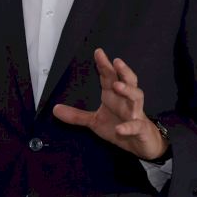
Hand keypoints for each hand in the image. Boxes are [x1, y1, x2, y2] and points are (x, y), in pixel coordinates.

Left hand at [52, 49, 166, 160]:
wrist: (141, 144)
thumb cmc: (120, 127)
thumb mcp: (94, 122)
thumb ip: (76, 115)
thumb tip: (55, 109)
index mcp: (114, 97)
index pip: (110, 77)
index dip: (105, 65)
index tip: (98, 52)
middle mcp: (126, 101)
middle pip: (128, 81)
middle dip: (123, 71)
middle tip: (116, 61)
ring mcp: (135, 114)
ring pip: (136, 97)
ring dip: (128, 90)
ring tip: (117, 85)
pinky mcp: (140, 129)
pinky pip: (135, 126)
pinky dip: (128, 126)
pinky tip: (120, 128)